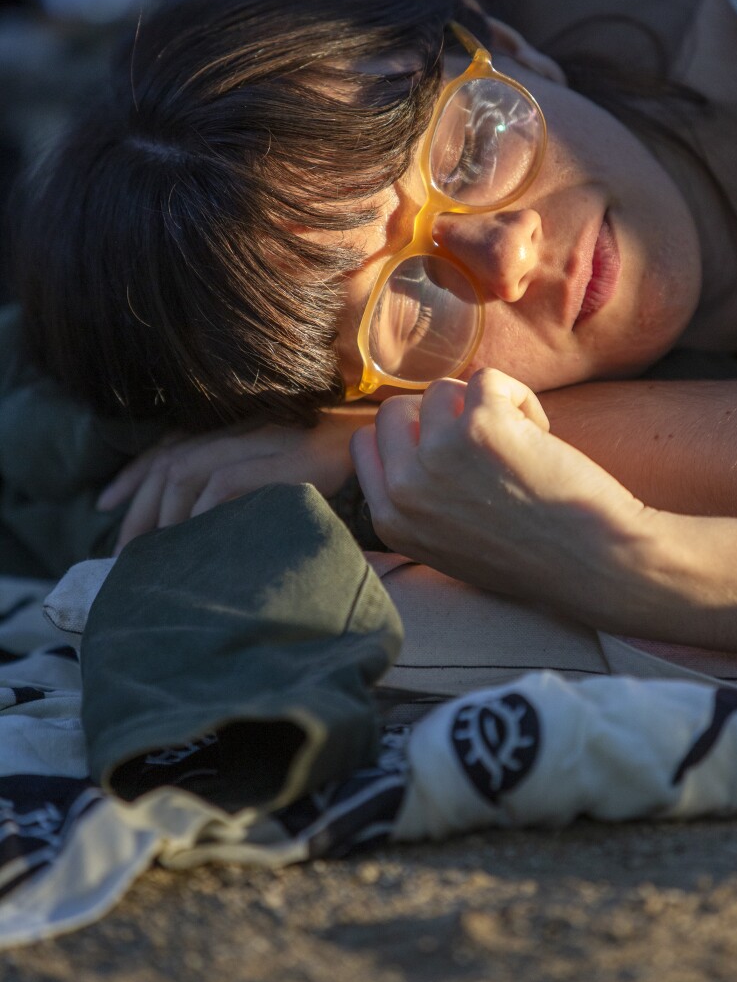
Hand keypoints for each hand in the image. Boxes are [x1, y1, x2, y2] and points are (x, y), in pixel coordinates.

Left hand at [99, 410, 371, 551]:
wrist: (386, 454)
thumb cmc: (332, 472)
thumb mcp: (274, 475)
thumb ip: (238, 486)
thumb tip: (194, 523)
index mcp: (236, 430)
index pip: (169, 447)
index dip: (133, 474)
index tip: (105, 504)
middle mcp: (243, 429)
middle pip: (170, 461)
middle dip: (140, 507)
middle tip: (124, 550)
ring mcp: (264, 441)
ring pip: (189, 469)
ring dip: (165, 513)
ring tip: (155, 551)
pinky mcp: (285, 459)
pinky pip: (226, 481)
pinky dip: (204, 509)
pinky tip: (196, 535)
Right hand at [350, 369, 663, 629]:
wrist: (595, 564)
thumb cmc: (533, 555)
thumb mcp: (446, 544)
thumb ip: (418, 499)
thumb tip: (411, 440)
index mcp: (391, 519)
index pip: (366, 444)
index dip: (408, 436)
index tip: (447, 447)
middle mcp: (406, 487)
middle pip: (396, 410)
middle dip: (441, 416)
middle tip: (486, 442)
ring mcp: (440, 452)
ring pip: (443, 389)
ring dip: (484, 406)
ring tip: (519, 443)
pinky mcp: (481, 424)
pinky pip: (488, 378)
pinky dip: (520, 397)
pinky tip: (541, 435)